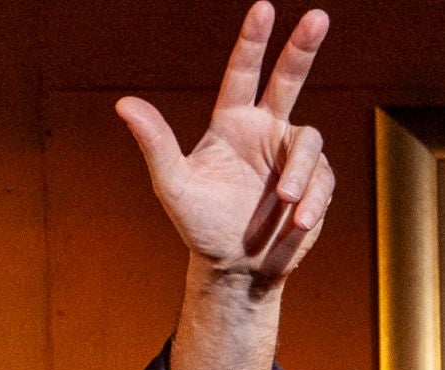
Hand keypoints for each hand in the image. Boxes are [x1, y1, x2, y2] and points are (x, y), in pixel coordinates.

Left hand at [117, 5, 333, 292]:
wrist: (234, 268)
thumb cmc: (199, 225)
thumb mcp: (174, 185)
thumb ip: (156, 143)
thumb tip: (124, 104)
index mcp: (231, 124)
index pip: (242, 74)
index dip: (252, 41)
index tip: (263, 8)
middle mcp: (264, 131)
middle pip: (288, 79)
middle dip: (302, 48)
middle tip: (318, 16)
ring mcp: (291, 155)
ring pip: (309, 142)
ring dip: (299, 173)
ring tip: (285, 201)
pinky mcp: (314, 181)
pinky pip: (321, 180)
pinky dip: (311, 200)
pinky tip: (298, 223)